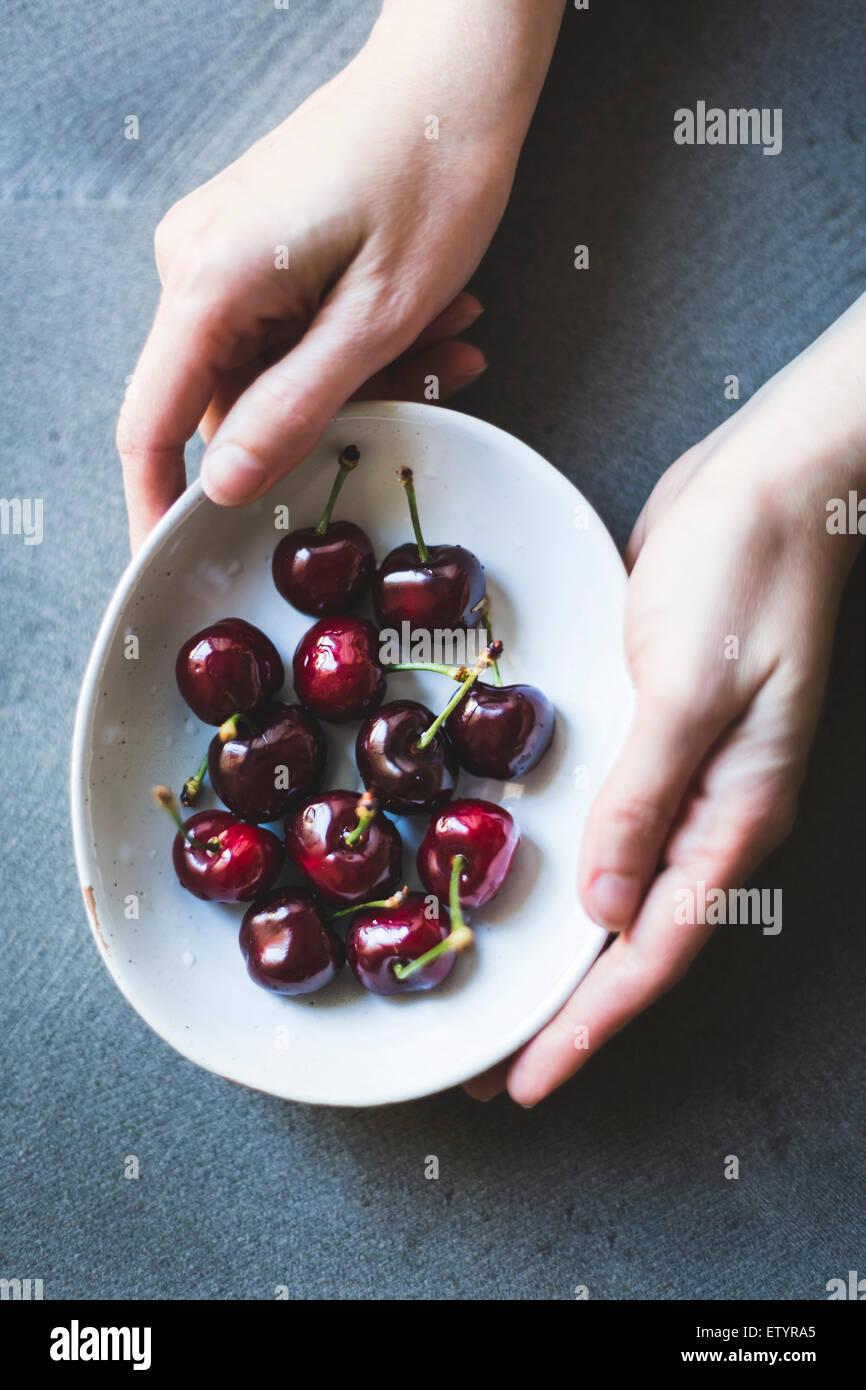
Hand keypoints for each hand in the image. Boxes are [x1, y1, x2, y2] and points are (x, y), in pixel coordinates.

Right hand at [116, 0, 564, 550]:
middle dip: (330, 421)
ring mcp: (225, 253)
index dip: (161, 508)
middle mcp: (197, 264)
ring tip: (449, 338)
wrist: (456, 72)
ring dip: (365, 376)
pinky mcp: (258, 247)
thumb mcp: (377, 319)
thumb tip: (227, 486)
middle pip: (233, 403)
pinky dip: (360, 342)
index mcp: (208, 281)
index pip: (151, 427)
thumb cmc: (430, 170)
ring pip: (278, 372)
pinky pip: (293, 332)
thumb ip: (295, 412)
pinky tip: (432, 319)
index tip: (175, 564)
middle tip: (423, 394)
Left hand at [467, 293, 865, 1104]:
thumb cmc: (747, 573)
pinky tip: (517, 874)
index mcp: (733, 815)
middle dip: (565, 1009)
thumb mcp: (692, 686)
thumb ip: (646, 798)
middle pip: (633, 939)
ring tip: (490, 988)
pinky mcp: (648, 730)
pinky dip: (565, 864)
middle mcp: (708, 811)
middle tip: (487, 1060)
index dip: (589, 1026)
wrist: (770, 481)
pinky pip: (605, 822)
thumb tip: (606, 911)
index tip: (524, 1081)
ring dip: (558, 944)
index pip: (654, 953)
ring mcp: (680, 772)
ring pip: (616, 887)